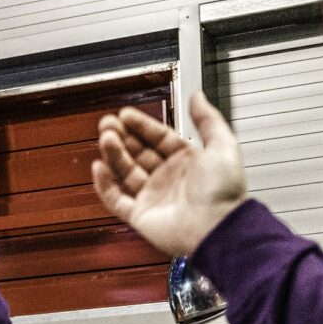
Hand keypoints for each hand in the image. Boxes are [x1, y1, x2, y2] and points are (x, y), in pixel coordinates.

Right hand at [92, 98, 247, 256]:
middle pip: (138, 152)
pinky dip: (105, 185)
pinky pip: (116, 199)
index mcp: (187, 161)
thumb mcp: (222, 145)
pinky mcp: (140, 215)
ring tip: (106, 138)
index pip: (158, 138)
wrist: (216, 227)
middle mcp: (168, 178)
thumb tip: (198, 96)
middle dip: (122, 136)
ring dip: (114, 154)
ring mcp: (153, 196)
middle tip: (107, 123)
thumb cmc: (223, 191)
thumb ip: (208, 119)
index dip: (142, 125)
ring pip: (125, 171)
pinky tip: (99, 167)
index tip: (126, 114)